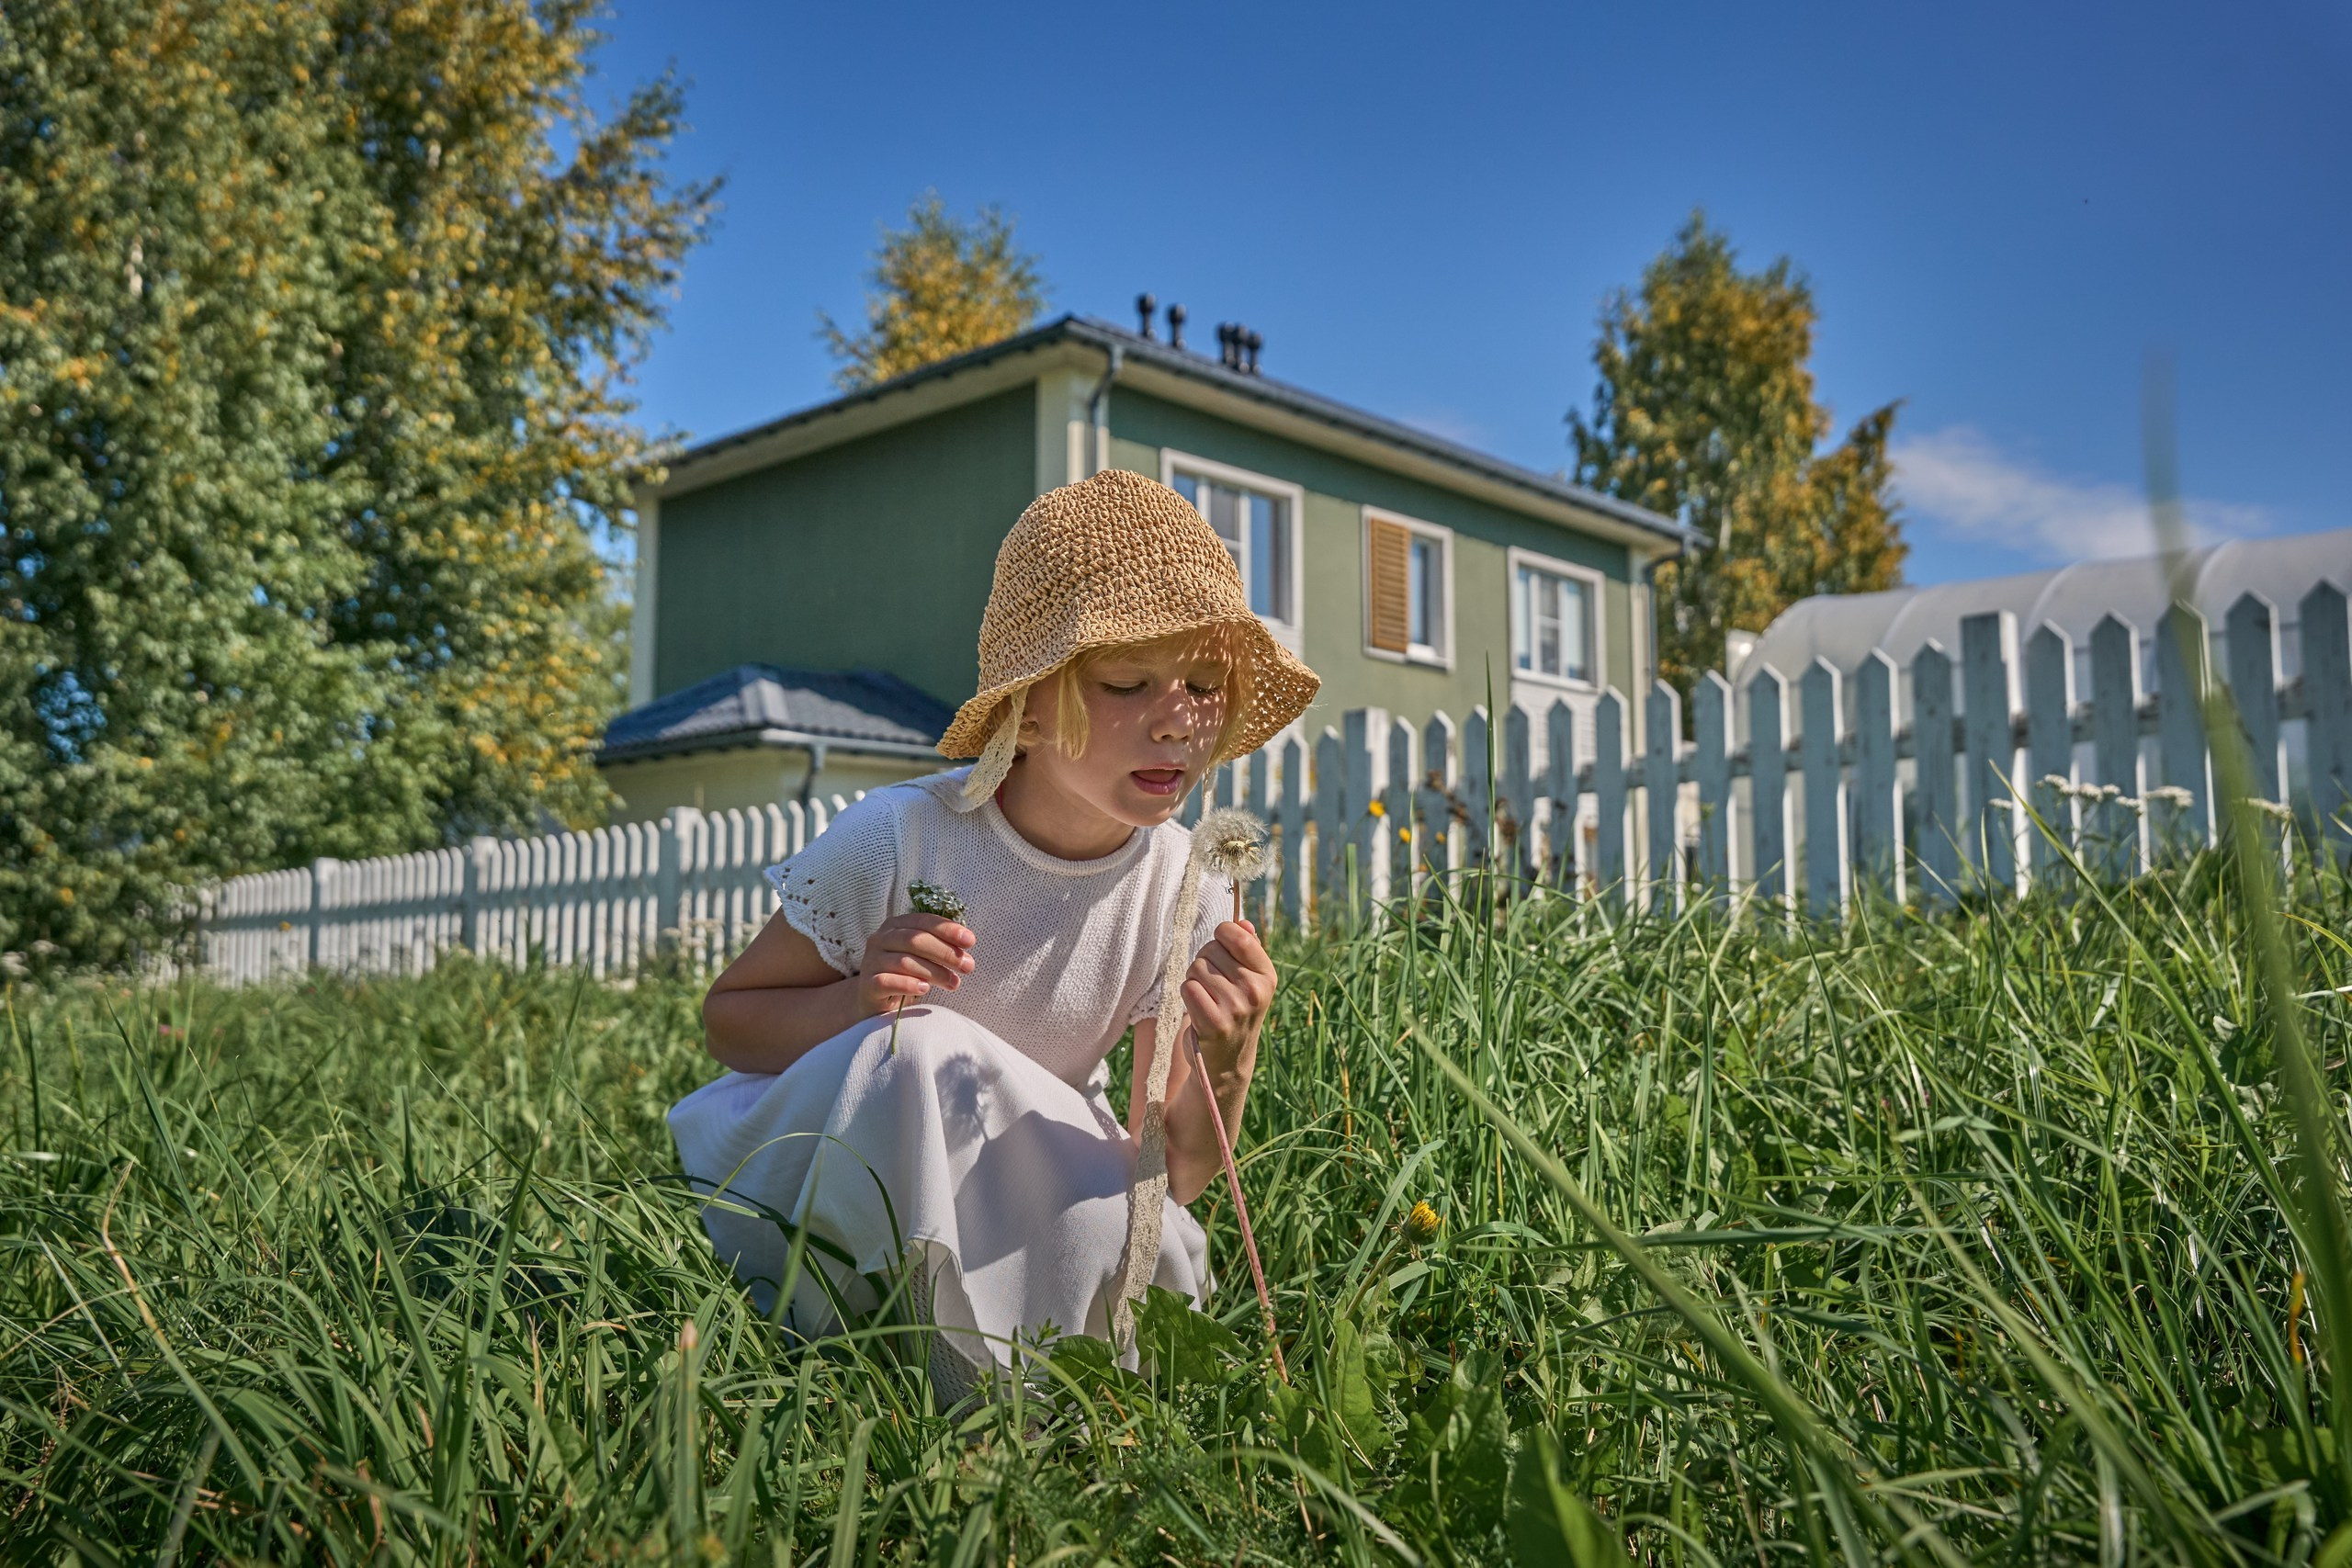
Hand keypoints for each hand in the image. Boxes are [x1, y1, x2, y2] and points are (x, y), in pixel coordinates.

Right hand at [856, 912, 973, 1016]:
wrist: (876, 1000)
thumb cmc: (905, 974)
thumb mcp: (921, 956)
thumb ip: (938, 946)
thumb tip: (966, 943)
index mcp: (895, 926)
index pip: (923, 921)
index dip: (947, 929)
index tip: (970, 941)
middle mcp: (880, 939)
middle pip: (914, 940)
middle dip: (945, 952)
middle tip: (967, 966)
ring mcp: (871, 961)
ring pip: (904, 962)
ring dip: (934, 972)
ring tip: (954, 982)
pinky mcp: (867, 984)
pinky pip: (887, 981)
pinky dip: (908, 984)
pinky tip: (925, 989)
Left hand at [1180, 919, 1276, 1076]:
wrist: (1228, 1060)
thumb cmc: (1235, 1011)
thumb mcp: (1249, 981)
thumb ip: (1248, 949)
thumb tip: (1242, 922)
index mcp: (1267, 975)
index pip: (1236, 935)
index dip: (1220, 936)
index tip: (1220, 949)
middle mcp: (1255, 991)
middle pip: (1210, 950)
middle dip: (1205, 962)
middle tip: (1213, 984)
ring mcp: (1235, 1008)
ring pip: (1196, 968)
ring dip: (1194, 980)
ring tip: (1206, 997)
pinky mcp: (1213, 1023)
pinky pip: (1187, 988)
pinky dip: (1187, 995)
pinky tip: (1198, 1008)